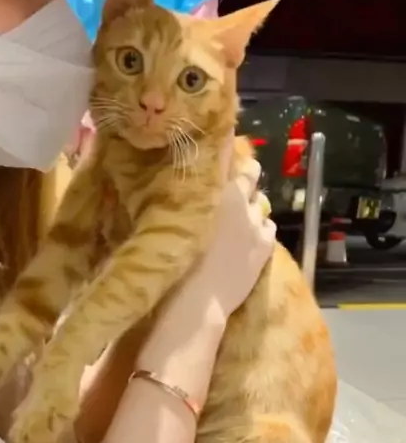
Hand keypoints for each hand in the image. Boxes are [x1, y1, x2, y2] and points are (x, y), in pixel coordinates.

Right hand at [184, 155, 275, 321]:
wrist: (199, 299)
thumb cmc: (175, 260)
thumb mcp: (174, 220)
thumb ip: (184, 198)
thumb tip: (184, 187)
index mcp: (215, 187)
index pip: (226, 152)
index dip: (225, 145)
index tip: (220, 143)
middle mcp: (240, 198)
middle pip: (251, 173)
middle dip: (245, 174)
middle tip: (233, 182)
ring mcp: (256, 222)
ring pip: (261, 203)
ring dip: (252, 205)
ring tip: (240, 217)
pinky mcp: (265, 245)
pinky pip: (270, 226)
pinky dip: (261, 227)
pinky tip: (251, 236)